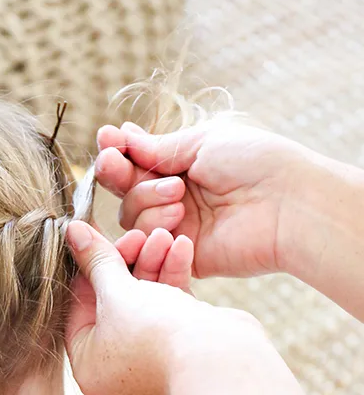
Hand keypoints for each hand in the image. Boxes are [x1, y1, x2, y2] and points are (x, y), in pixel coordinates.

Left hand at [66, 221, 258, 394]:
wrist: (220, 359)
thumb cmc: (157, 334)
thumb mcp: (116, 292)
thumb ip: (95, 261)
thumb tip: (72, 233)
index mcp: (88, 365)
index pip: (79, 306)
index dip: (89, 266)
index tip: (96, 235)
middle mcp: (117, 365)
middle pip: (112, 300)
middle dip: (128, 261)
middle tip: (139, 234)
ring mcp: (150, 354)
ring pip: (143, 298)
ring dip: (153, 262)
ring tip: (165, 236)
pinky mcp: (179, 342)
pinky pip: (167, 304)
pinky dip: (172, 276)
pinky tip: (182, 247)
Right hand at [95, 120, 310, 280]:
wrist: (286, 204)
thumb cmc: (254, 163)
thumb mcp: (201, 143)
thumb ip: (158, 148)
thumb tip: (122, 137)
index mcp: (184, 167)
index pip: (137, 162)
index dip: (117, 153)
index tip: (107, 140)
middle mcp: (177, 198)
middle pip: (125, 192)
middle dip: (120, 175)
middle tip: (118, 164)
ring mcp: (178, 229)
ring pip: (131, 218)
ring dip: (146, 202)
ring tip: (180, 197)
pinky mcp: (182, 258)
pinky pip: (146, 247)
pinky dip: (153, 230)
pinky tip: (176, 217)